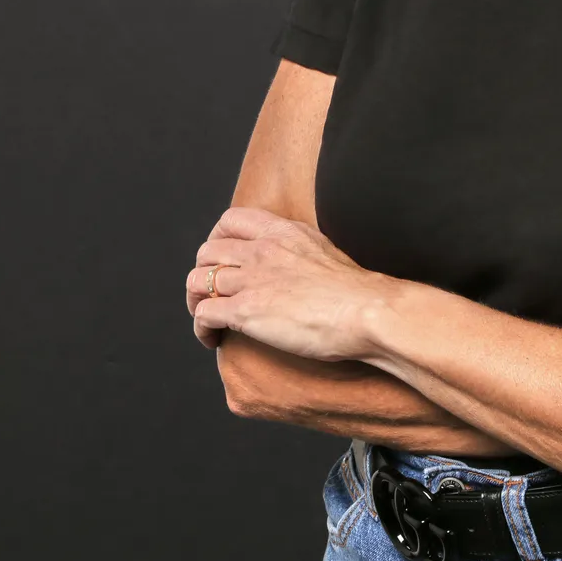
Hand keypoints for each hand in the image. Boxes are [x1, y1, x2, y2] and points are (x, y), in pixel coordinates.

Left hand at [185, 205, 388, 361]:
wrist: (366, 311)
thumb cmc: (356, 292)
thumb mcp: (325, 252)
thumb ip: (301, 251)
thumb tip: (296, 264)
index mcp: (282, 232)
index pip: (231, 220)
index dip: (217, 239)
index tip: (221, 259)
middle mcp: (262, 250)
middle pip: (207, 251)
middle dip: (202, 272)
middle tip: (210, 294)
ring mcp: (251, 280)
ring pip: (196, 281)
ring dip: (195, 301)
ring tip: (207, 319)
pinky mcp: (245, 311)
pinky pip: (203, 314)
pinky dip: (201, 328)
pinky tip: (213, 340)